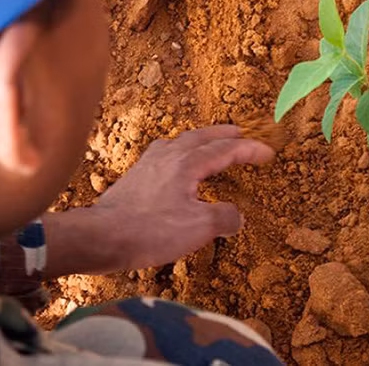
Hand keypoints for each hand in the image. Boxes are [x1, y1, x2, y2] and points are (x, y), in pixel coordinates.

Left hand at [43, 125, 274, 276]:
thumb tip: (237, 216)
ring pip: (181, 142)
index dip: (249, 150)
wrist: (101, 236)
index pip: (226, 150)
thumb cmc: (149, 230)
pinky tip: (175, 164)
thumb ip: (224, 218)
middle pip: (202, 137)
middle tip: (240, 132)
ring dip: (200, 140)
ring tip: (210, 143)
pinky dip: (180, 152)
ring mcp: (148, 164)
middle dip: (224, 134)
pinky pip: (164, 154)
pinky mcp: (135, 177)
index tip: (267, 153)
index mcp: (187, 163)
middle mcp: (168, 156)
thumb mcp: (198, 228)